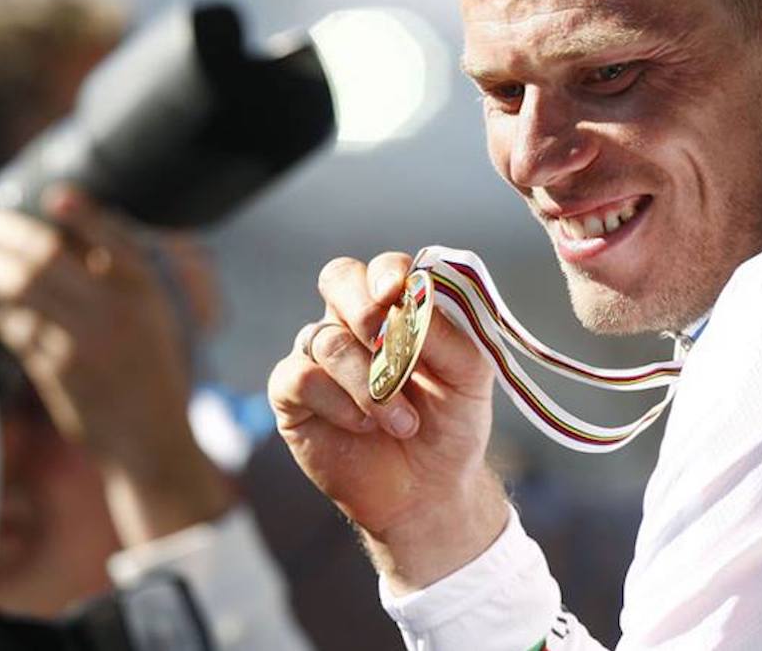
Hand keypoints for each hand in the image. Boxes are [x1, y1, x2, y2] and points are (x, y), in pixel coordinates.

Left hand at [0, 186, 231, 543]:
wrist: (151, 438)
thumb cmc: (151, 367)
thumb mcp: (154, 312)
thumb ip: (118, 271)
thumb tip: (66, 224)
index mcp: (144, 289)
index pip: (112, 237)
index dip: (83, 213)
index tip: (54, 196)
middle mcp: (115, 311)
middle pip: (48, 257)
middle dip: (7, 233)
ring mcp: (83, 342)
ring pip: (22, 289)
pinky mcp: (55, 371)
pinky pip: (11, 326)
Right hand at [267, 253, 508, 592]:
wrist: (429, 491)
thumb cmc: (450, 426)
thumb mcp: (469, 377)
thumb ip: (448, 333)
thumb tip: (415, 298)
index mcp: (396, 310)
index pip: (381, 269)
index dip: (386, 273)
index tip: (400, 294)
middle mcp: (352, 324)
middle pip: (338, 279)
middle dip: (362, 306)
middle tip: (385, 339)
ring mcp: (319, 357)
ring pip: (326, 339)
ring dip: (370, 382)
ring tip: (402, 423)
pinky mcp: (293, 395)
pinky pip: (301, 377)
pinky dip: (338, 401)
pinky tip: (363, 425)